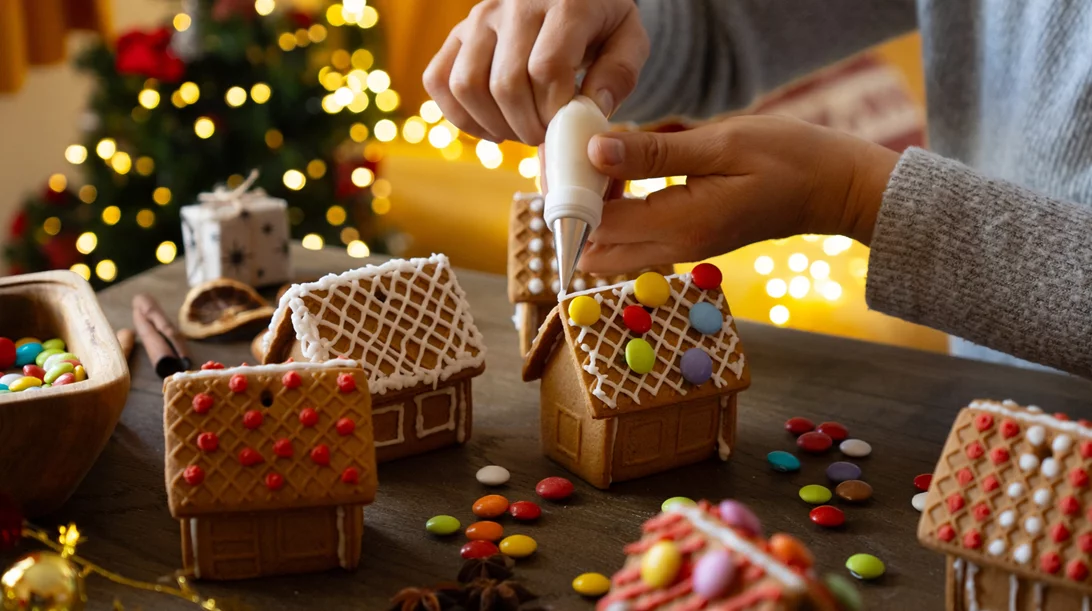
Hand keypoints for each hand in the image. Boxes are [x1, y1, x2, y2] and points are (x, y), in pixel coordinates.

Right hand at [423, 0, 648, 144]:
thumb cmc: (601, 21)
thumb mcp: (628, 39)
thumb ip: (619, 74)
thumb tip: (591, 110)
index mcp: (565, 2)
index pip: (547, 68)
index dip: (554, 111)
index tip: (566, 125)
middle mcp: (514, 4)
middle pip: (506, 84)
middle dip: (527, 126)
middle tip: (544, 135)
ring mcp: (479, 17)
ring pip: (467, 85)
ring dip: (493, 124)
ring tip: (519, 131)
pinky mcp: (457, 33)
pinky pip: (438, 80)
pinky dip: (458, 115)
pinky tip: (490, 126)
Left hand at [578, 115, 900, 272]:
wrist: (835, 188)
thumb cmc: (788, 159)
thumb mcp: (720, 145)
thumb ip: (654, 154)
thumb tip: (595, 152)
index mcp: (681, 226)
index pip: (599, 225)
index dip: (573, 196)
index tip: (566, 157)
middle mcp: (676, 246)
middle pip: (598, 249)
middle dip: (577, 212)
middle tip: (576, 163)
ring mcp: (683, 247)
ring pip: (615, 245)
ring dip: (598, 208)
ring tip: (605, 158)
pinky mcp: (689, 238)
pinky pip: (638, 234)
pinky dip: (621, 207)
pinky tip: (630, 169)